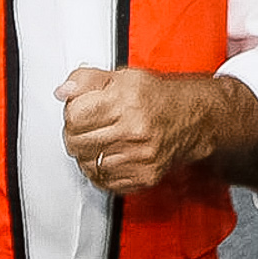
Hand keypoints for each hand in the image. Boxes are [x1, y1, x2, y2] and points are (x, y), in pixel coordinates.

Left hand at [59, 66, 216, 194]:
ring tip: (97, 141)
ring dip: (86, 155)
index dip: (72, 111)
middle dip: (74, 134)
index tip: (80, 109)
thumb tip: (63, 91)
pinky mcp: (145, 176)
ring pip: (88, 165)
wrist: (194, 118)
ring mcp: (140, 156)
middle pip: (77, 142)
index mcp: (126, 101)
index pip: (75, 115)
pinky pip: (105, 182)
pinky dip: (100, 172)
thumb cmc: (158, 97)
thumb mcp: (123, 77)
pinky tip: (108, 157)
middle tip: (86, 126)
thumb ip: (88, 80)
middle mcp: (134, 130)